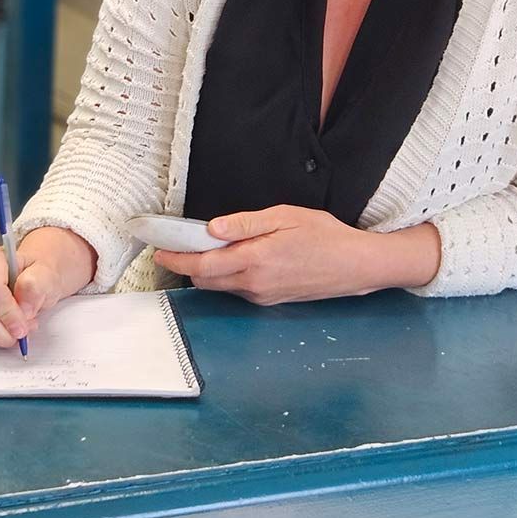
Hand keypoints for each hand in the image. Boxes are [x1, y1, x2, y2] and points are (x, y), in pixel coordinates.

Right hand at [0, 226, 96, 346]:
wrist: (25, 277)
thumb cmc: (33, 274)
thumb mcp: (45, 274)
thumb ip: (37, 285)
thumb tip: (24, 307)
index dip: (8, 314)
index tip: (23, 328)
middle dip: (2, 332)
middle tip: (22, 334)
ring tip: (15, 328)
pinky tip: (3, 327)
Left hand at [152, 206, 440, 304]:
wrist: (357, 266)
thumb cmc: (325, 236)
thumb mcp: (285, 217)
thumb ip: (245, 224)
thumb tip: (212, 228)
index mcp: (256, 261)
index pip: (203, 266)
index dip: (176, 259)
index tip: (159, 251)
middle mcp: (256, 284)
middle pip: (206, 281)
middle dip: (186, 266)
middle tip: (173, 248)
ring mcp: (264, 296)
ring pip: (221, 287)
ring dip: (205, 272)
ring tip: (199, 250)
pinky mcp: (272, 300)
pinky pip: (238, 290)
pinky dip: (225, 276)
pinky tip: (229, 259)